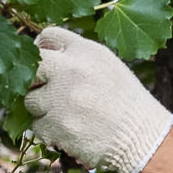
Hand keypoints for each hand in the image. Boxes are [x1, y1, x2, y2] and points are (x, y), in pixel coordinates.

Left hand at [23, 27, 172, 172]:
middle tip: (47, 91)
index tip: (45, 64)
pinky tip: (70, 131)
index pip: (48, 36)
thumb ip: (78, 56)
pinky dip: (49, 131)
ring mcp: (61, 98)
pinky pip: (36, 126)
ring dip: (43, 109)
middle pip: (32, 66)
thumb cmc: (125, 101)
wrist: (141, 137)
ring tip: (68, 114)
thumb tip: (43, 53)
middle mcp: (71, 69)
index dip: (42, 49)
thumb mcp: (108, 65)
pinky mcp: (56, 125)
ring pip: (30, 100)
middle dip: (35, 79)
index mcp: (85, 50)